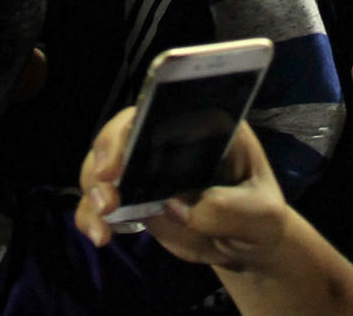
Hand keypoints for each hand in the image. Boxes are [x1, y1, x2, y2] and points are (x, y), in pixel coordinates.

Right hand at [77, 112, 291, 269]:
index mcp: (204, 124)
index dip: (137, 123)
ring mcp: (146, 167)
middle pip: (122, 131)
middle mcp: (168, 138)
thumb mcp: (261, 213)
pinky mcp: (133, 197)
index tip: (124, 148)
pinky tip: (100, 236)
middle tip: (108, 194)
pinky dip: (91, 216)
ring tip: (103, 223)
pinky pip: (100, 202)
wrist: (246, 245)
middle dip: (106, 157)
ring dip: (93, 190)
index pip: (163, 107)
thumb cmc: (259, 215)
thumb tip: (175, 205)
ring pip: (102, 165)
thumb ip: (227, 209)